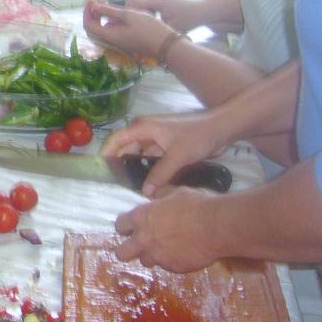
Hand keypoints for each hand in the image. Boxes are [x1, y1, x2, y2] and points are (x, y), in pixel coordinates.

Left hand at [83, 0, 174, 57]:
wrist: (166, 45)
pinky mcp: (124, 41)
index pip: (88, 24)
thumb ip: (110, 11)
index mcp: (110, 35)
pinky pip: (109, 31)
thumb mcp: (129, 15)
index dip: (86, 12)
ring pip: (100, 30)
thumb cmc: (149, 28)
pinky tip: (116, 13)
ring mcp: (118, 42)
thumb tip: (93, 6)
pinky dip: (107, 21)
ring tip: (105, 4)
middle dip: (91, 14)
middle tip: (96, 1)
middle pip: (92, 28)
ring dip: (99, 17)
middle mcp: (111, 41)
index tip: (91, 0)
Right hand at [101, 110, 228, 197]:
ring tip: (130, 189)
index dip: (105, 154)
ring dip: (136, 170)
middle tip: (116, 187)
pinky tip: (149, 185)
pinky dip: (149, 170)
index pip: (115, 140)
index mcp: (142, 128)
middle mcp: (145, 132)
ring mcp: (156, 139)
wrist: (221, 128)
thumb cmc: (197, 136)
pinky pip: (151, 160)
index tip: (99, 172)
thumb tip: (145, 193)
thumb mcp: (178, 156)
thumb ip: (160, 174)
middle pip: (126, 150)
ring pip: (139, 156)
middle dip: (121, 166)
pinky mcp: (166, 147)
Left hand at [112, 188, 223, 271]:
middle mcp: (145, 239)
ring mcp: (158, 256)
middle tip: (138, 245)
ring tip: (165, 248)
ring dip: (151, 255)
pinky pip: (167, 266)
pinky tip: (183, 252)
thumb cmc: (195, 205)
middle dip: (127, 249)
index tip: (131, 226)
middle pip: (122, 253)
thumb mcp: (175, 193)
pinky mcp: (173, 268)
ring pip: (145, 262)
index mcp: (142, 217)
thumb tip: (155, 196)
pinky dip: (171, 260)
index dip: (125, 226)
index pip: (120, 225)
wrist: (216, 227)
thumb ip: (160, 197)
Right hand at [127, 0, 206, 31]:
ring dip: (135, 12)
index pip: (131, 6)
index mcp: (154, 0)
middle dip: (128, 14)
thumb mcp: (171, 27)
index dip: (124, 16)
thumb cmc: (187, 18)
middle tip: (127, 28)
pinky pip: (144, 0)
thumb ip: (155, 30)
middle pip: (132, 2)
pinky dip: (141, 9)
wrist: (200, 7)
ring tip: (136, 25)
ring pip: (137, 1)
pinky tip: (146, 20)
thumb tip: (142, 37)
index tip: (122, 27)